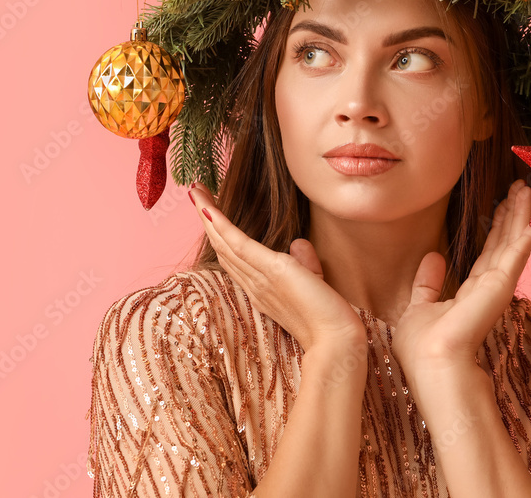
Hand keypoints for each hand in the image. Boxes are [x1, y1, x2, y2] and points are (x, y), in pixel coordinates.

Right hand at [189, 182, 365, 350]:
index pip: (234, 257)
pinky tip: (208, 210)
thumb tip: (299, 243)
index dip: (220, 234)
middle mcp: (253, 284)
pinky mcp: (270, 270)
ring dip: (208, 215)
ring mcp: (258, 278)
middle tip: (195, 193)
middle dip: (207, 220)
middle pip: (222, 247)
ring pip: (224, 242)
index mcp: (260, 289)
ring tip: (195, 192)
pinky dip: (221, 226)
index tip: (210, 213)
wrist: (336, 340)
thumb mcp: (314, 280)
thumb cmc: (327, 316)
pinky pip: (238, 244)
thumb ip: (305, 261)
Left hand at [391, 180, 530, 379]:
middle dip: (513, 214)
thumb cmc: (422, 347)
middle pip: (505, 242)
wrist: (432, 363)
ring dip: (521, 215)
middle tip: (522, 187)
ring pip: (513, 242)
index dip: (497, 227)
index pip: (489, 253)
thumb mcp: (419, 307)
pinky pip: (517, 252)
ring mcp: (497, 286)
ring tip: (527, 189)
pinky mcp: (501, 285)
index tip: (502, 204)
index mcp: (471, 293)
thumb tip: (433, 258)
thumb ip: (428, 285)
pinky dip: (527, 234)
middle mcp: (489, 287)